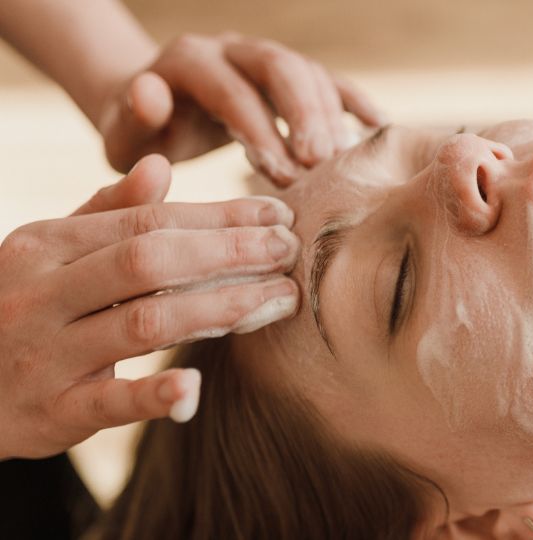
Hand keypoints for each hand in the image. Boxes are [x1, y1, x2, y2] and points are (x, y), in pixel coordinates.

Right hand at [0, 155, 301, 458]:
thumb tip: (160, 166)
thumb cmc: (20, 308)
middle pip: (151, 261)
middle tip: (289, 251)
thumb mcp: (47, 252)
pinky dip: (154, 394)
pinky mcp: (50, 413)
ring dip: (220, 308)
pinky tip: (196, 386)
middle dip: (229, 252)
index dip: (219, 217)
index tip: (277, 215)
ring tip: (279, 299)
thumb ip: (103, 212)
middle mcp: (42, 293)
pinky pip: (108, 402)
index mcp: (45, 245)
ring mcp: (44, 354)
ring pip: (144, 323)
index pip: (147, 220)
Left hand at [97, 32, 383, 185]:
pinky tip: (378, 127)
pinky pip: (329, 80)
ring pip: (308, 72)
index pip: (231, 89)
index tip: (283, 174)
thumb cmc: (142, 136)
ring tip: (343, 161)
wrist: (157, 114)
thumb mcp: (124, 134)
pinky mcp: (289, 77)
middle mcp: (231, 49)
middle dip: (304, 113)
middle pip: (279, 66)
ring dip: (330, 115)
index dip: (260, 129)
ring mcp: (264, 59)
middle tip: (323, 161)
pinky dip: (354, 101)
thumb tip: (152, 93)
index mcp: (189, 61)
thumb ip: (132, 117)